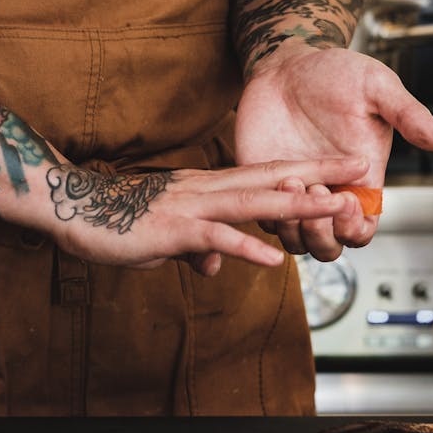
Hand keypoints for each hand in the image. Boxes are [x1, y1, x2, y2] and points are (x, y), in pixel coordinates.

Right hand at [43, 156, 366, 275]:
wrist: (72, 207)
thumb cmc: (117, 220)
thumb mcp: (166, 237)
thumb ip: (194, 247)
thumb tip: (212, 265)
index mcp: (207, 187)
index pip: (266, 174)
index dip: (306, 169)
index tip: (342, 166)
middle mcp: (205, 189)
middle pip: (271, 179)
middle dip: (318, 174)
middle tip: (360, 167)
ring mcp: (190, 206)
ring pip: (251, 202)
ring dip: (293, 204)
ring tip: (332, 206)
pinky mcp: (171, 228)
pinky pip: (214, 236)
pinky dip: (244, 246)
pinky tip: (273, 257)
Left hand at [234, 44, 432, 260]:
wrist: (289, 63)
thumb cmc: (337, 74)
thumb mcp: (377, 88)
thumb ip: (410, 116)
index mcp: (360, 180)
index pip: (361, 230)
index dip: (353, 228)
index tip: (347, 199)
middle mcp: (328, 192)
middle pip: (328, 246)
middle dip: (323, 234)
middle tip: (317, 194)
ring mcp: (294, 191)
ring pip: (295, 240)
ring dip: (294, 223)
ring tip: (293, 181)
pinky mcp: (263, 183)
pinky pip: (265, 218)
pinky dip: (270, 210)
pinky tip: (279, 177)